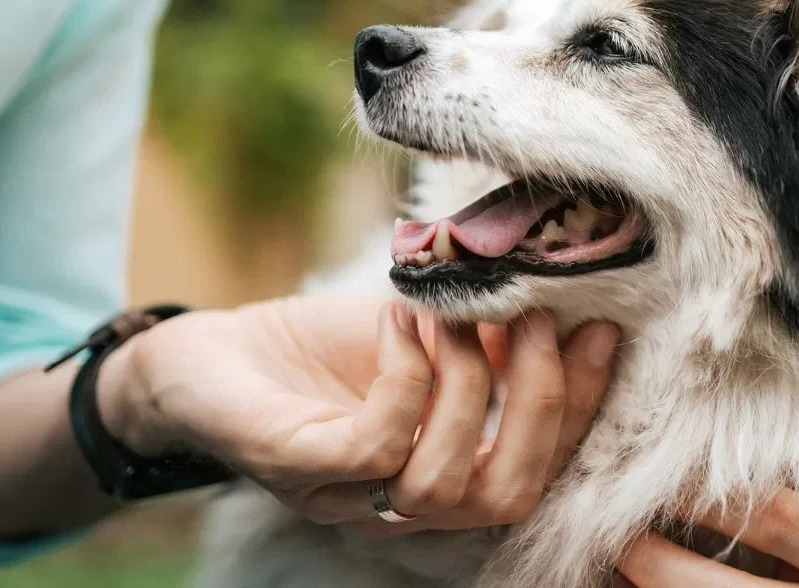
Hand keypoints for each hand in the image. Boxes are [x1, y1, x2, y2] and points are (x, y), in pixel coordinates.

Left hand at [97, 295, 617, 529]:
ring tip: (456, 313)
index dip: (578, 406)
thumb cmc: (313, 352)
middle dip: (541, 406)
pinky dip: (403, 379)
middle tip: (540, 320)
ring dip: (467, 386)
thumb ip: (484, 336)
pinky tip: (400, 322)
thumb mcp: (416, 335)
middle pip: (504, 498)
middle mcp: (397, 503)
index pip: (535, 468)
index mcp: (439, 472)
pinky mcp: (293, 465)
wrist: (197, 358)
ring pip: (439, 486)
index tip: (602, 329)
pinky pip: (371, 448)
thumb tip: (563, 295)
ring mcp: (343, 493)